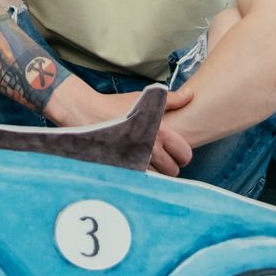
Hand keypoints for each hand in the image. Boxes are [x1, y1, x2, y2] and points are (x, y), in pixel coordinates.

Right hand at [49, 78, 193, 176]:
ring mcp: (134, 161)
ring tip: (148, 162)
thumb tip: (190, 94)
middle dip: (170, 165)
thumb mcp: (143, 98)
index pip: (184, 153)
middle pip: (172, 170)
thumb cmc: (115, 105)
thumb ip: (170, 99)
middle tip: (161, 157)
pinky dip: (142, 177)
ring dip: (156, 173)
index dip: (182, 153)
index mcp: (158, 131)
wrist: (84, 113)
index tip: (175, 149)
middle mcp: (148, 149)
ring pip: (157, 179)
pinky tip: (137, 167)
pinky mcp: (122, 169)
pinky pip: (141, 181)